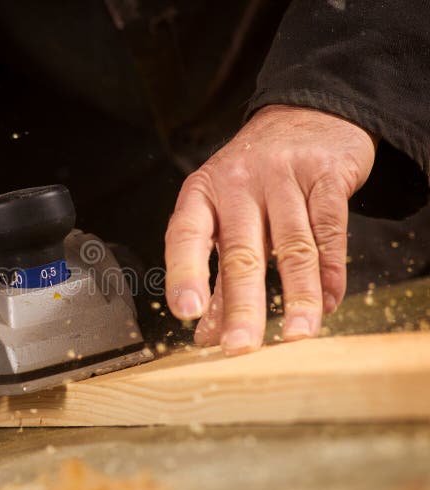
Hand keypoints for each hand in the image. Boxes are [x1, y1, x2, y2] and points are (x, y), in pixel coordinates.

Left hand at [164, 105, 375, 353]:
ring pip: (291, 246)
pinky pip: (330, 230)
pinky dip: (331, 271)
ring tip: (296, 336)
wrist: (306, 115)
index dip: (184, 274)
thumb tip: (206, 334)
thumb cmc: (253, 178)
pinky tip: (327, 303)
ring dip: (296, 296)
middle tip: (239, 348)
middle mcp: (238, 183)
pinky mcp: (326, 176)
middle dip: (241, 305)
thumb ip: (216, 272)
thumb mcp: (223, 211)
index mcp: (202, 192)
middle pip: (241, 252)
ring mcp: (283, 177)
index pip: (185, 235)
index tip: (187, 314)